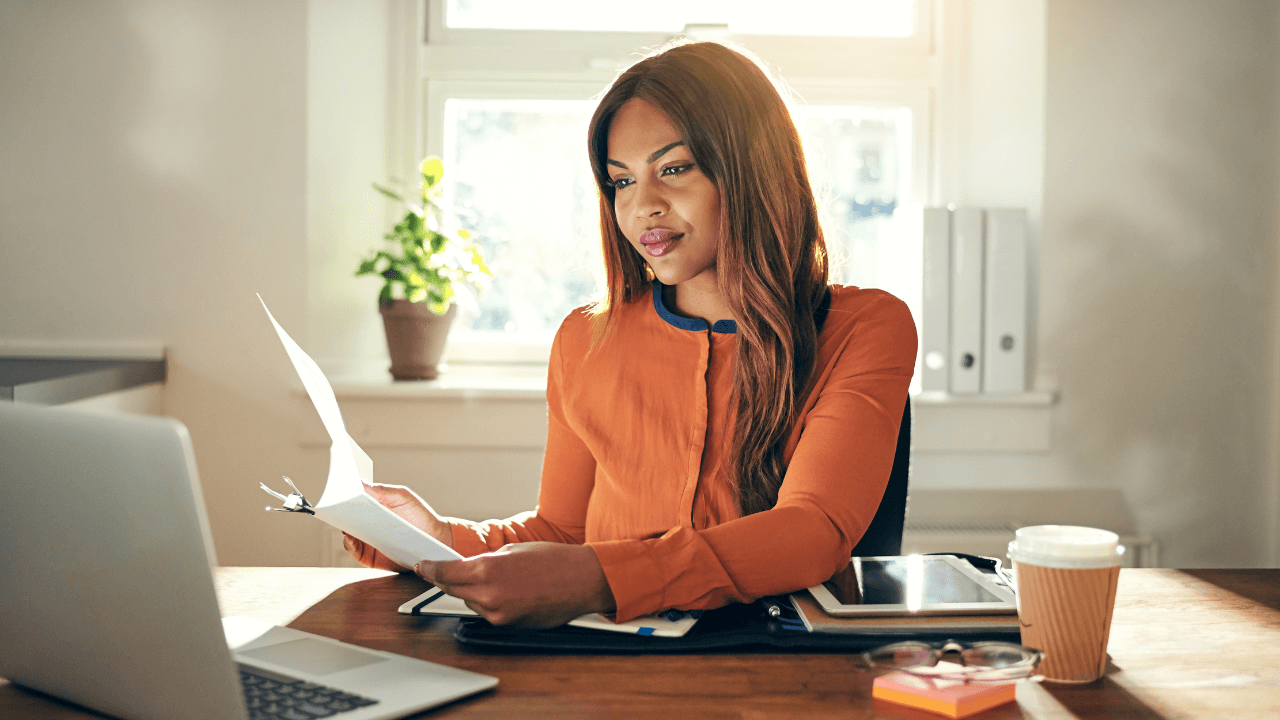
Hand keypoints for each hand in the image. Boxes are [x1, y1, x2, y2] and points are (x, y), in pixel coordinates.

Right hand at [343, 483, 453, 571]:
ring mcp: (368, 541)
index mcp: (373, 508)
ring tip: (343, 522)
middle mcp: (367, 525)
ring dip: (343, 529)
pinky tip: (351, 538)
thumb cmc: (419, 515)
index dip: (344, 498)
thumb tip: (361, 483)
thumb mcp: (403, 498)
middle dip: (340, 512)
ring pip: (348, 535)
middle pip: (347, 519)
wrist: (435, 539)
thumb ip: (383, 491)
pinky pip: (355, 552)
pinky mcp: (370, 557)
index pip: (353, 502)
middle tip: (336, 507)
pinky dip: (350, 546)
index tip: (338, 493)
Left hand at [415, 542, 615, 627]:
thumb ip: (486, 560)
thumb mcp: (513, 550)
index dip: (429, 569)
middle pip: (452, 589)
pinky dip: (489, 602)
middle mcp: (488, 593)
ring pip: (470, 601)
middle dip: (447, 579)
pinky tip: (506, 591)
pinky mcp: (508, 624)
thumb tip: (469, 567)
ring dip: (473, 591)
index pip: (445, 572)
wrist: (582, 580)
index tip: (422, 566)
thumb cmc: (554, 560)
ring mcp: (497, 612)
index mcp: (487, 568)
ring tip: (495, 578)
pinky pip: (488, 612)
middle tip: (443, 571)